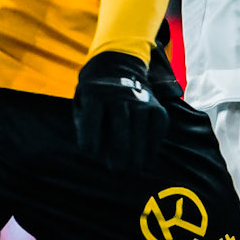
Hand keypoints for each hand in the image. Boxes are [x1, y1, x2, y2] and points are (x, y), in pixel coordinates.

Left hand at [73, 51, 168, 173]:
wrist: (116, 69)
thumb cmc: (95, 99)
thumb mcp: (82, 106)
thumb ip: (86, 128)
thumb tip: (98, 154)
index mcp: (94, 94)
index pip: (92, 118)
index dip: (89, 137)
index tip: (89, 152)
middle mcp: (118, 94)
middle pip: (120, 126)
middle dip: (118, 151)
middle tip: (116, 169)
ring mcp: (140, 98)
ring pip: (140, 128)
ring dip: (137, 152)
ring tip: (133, 169)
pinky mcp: (156, 105)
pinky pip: (157, 127)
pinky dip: (153, 146)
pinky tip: (147, 161)